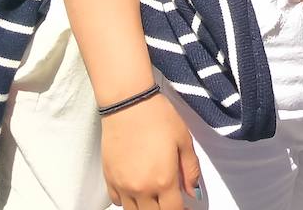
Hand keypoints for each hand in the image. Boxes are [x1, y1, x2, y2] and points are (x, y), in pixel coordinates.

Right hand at [101, 91, 202, 209]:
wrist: (128, 103)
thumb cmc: (158, 117)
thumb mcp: (184, 140)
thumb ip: (190, 170)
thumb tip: (193, 193)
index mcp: (163, 180)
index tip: (186, 206)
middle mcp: (141, 189)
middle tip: (171, 200)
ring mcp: (122, 185)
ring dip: (146, 207)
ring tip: (155, 197)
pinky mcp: (109, 178)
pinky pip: (117, 201)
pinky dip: (128, 201)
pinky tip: (137, 189)